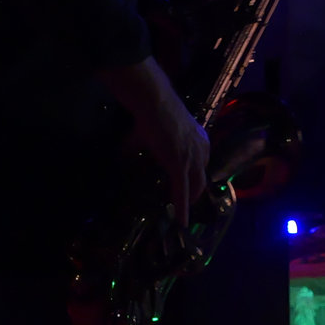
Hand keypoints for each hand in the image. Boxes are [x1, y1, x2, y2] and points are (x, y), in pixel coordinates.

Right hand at [101, 56, 208, 222]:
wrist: (155, 103)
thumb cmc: (151, 114)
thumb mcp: (151, 133)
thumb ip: (142, 146)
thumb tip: (122, 154)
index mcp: (199, 140)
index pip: (201, 164)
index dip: (195, 177)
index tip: (190, 186)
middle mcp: (201, 149)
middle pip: (202, 178)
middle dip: (195, 193)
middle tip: (186, 204)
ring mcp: (192, 158)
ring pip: (195, 187)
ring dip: (189, 202)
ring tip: (182, 216)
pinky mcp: (180, 165)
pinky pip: (182, 191)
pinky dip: (182, 208)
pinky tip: (181, 221)